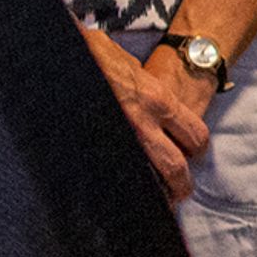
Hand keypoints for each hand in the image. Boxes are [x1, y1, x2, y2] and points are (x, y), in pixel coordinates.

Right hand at [81, 25, 210, 203]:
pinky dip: (120, 188)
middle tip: (179, 192)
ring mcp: (119, 139)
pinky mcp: (93, 150)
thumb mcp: (130, 64)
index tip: (192, 155)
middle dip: (180, 184)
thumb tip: (148, 92)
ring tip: (153, 203)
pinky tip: (118, 196)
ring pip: (147, 179)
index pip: (194, 134)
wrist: (59, 55)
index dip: (197, 148)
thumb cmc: (94, 54)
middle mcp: (143, 124)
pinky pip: (115, 176)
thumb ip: (144, 82)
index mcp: (157, 100)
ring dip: (154, 193)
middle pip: (175, 166)